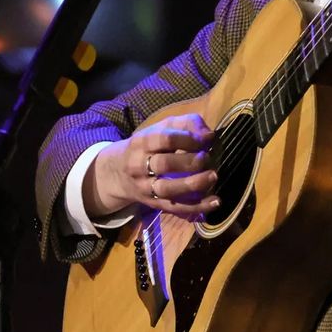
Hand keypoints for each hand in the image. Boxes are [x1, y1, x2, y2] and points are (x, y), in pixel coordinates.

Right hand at [85, 113, 219, 220]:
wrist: (116, 172)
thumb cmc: (148, 145)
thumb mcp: (163, 128)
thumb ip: (187, 123)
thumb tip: (209, 135)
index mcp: (143, 142)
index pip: (166, 139)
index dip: (189, 139)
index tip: (207, 139)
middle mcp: (139, 165)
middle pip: (164, 164)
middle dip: (190, 161)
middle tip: (207, 158)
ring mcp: (145, 187)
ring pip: (167, 189)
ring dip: (193, 184)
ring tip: (213, 176)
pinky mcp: (154, 204)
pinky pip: (174, 207)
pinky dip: (196, 206)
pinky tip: (215, 202)